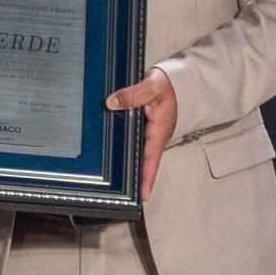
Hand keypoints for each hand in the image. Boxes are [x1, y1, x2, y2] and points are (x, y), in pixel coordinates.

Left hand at [105, 68, 177, 201]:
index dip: (148, 177)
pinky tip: (106, 154)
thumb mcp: (152, 85)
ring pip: (133, 152)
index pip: (152, 158)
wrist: (170, 79)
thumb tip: (112, 103)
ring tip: (109, 182)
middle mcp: (152, 137)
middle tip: (119, 194)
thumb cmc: (165, 84)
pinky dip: (120, 149)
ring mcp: (146, 134)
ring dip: (124, 164)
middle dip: (132, 177)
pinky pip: (130, 142)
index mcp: (159, 130)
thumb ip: (133, 94)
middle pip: (141, 161)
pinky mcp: (139, 129)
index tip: (143, 195)